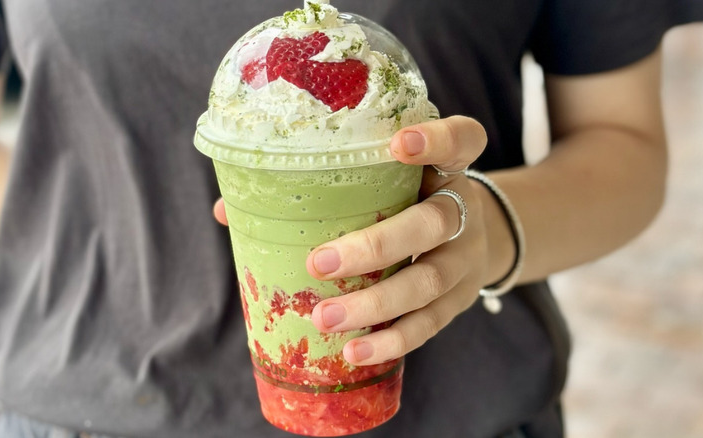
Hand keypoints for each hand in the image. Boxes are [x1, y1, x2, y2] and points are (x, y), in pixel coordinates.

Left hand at [304, 116, 513, 365]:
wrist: (474, 239)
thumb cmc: (409, 200)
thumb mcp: (388, 178)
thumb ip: (322, 183)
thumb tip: (228, 210)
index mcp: (446, 166)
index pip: (462, 140)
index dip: (437, 140)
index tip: (398, 144)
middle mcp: (462, 208)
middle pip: (433, 223)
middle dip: (376, 246)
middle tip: (320, 264)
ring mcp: (464, 257)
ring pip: (427, 281)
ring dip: (375, 304)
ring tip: (325, 318)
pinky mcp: (459, 299)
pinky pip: (429, 323)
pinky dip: (393, 340)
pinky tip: (356, 353)